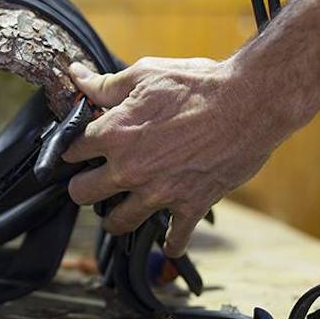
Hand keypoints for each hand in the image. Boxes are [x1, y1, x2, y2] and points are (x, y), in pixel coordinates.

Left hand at [62, 57, 280, 256]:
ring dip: (116, 217)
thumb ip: (104, 85)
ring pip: (117, 223)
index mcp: (113, 134)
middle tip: (95, 178)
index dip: (72, 148)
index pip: (69, 151)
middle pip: (81, 193)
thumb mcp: (144, 75)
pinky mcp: (189, 206)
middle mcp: (129, 169)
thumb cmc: (196, 84)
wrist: (249, 102)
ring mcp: (158, 192)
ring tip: (121, 207)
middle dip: (83, 185)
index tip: (80, 148)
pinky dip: (171, 243)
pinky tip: (170, 240)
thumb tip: (75, 76)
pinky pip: (174, 239)